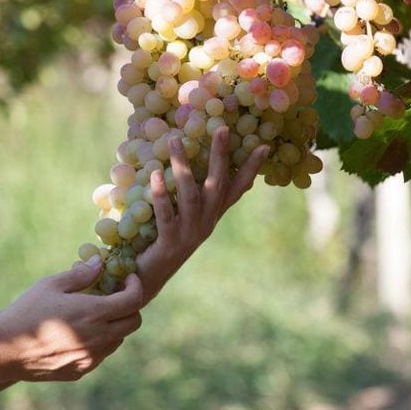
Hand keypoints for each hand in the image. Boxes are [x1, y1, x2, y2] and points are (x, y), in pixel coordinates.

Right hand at [0, 258, 143, 381]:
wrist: (5, 350)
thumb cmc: (27, 311)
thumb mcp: (52, 285)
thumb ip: (81, 274)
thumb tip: (100, 262)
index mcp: (94, 313)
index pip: (133, 300)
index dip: (135, 286)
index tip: (128, 279)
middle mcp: (98, 338)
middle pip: (134, 322)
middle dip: (130, 306)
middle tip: (115, 296)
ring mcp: (91, 357)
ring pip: (119, 340)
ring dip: (115, 325)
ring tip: (94, 314)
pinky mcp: (81, 370)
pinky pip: (101, 354)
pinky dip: (99, 341)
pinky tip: (79, 332)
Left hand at [136, 125, 268, 299]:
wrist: (147, 279)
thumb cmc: (162, 242)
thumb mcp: (181, 217)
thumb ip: (191, 195)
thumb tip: (189, 164)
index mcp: (211, 216)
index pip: (235, 189)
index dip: (250, 169)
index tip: (263, 146)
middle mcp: (206, 224)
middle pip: (218, 186)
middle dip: (221, 157)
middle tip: (221, 130)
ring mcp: (189, 234)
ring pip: (192, 197)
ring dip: (183, 168)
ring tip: (174, 142)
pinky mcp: (170, 244)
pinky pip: (166, 215)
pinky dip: (161, 195)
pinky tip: (154, 175)